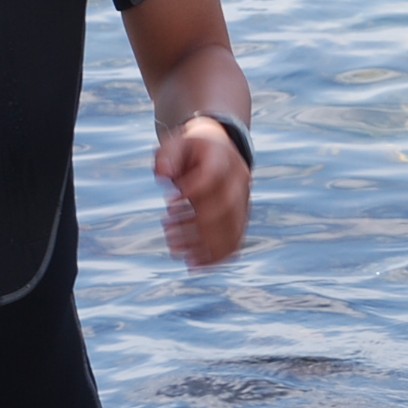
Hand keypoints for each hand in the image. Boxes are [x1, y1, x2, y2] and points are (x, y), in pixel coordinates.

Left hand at [154, 119, 249, 266]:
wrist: (218, 146)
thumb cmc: (191, 148)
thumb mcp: (175, 143)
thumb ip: (166, 156)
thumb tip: (163, 175)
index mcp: (221, 157)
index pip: (212, 177)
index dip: (193, 193)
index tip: (170, 204)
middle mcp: (238, 178)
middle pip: (225, 208)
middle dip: (197, 227)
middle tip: (170, 236)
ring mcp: (243, 198)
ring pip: (232, 227)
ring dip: (207, 246)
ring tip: (183, 256)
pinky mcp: (242, 214)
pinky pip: (236, 237)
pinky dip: (218, 254)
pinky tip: (197, 264)